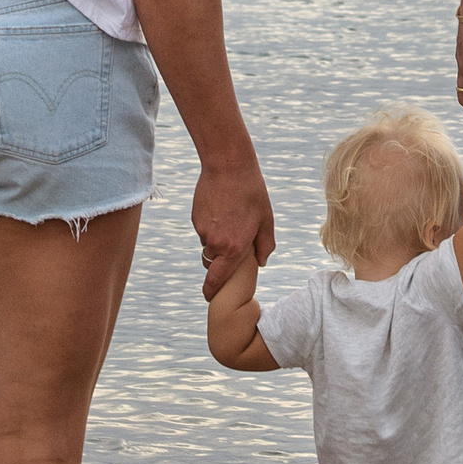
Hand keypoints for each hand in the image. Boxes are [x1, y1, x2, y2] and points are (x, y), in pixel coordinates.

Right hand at [193, 154, 275, 299]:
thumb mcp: (266, 220)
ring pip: (208, 245)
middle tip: (234, 240)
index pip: (218, 279)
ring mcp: (203, 230)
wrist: (228, 166)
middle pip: (213, 262)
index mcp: (235, 248)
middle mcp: (216, 243)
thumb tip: (261, 263)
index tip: (209, 297)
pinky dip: (211, 226)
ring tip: (230, 218)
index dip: (212, 291)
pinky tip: (222, 209)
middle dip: (220, 258)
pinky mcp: (196, 219)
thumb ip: (265, 246)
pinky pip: (203, 230)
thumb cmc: (252, 193)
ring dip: (216, 240)